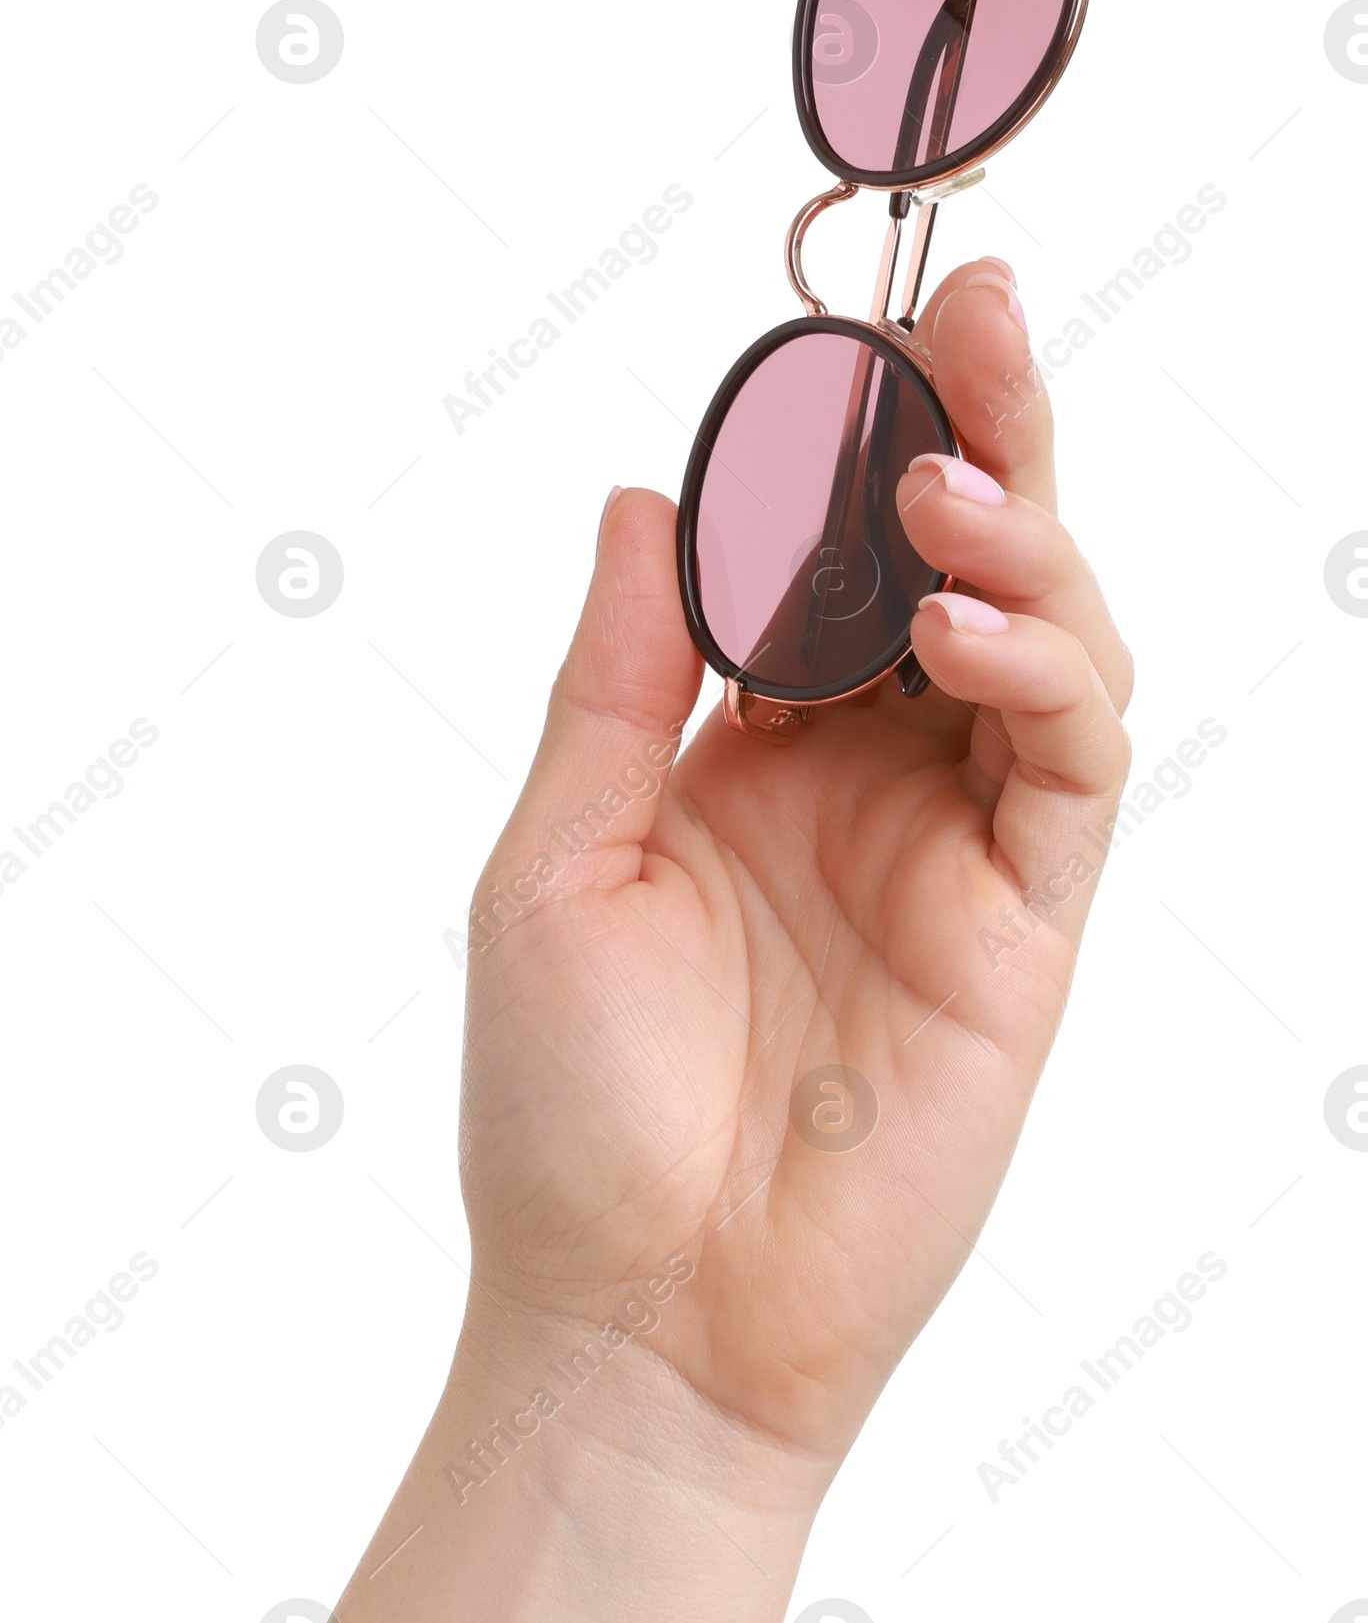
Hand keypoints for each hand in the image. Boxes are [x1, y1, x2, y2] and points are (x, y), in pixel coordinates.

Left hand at [459, 260, 1130, 1482]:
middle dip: (974, 432)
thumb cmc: (569, 1112)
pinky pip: (1067, 767)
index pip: (824, 560)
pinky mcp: (1024, 927)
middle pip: (955, 569)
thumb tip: (649, 495)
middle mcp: (863, 783)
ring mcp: (953, 849)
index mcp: (745, 756)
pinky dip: (1040, 673)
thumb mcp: (556, 860)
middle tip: (973, 308)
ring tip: (946, 483)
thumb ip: (621, 678)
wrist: (636, 1314)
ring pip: (1043, 643)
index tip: (844, 326)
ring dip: (1015, 539)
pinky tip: (965, 627)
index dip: (844, 444)